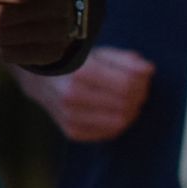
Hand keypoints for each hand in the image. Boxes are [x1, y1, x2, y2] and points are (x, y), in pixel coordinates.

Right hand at [18, 45, 152, 141]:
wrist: (37, 78)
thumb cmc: (74, 62)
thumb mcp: (98, 52)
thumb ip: (125, 60)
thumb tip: (149, 70)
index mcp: (81, 73)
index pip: (127, 85)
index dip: (142, 82)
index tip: (143, 78)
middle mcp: (73, 97)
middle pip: (125, 104)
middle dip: (139, 96)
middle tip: (139, 89)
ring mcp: (70, 116)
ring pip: (119, 122)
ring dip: (131, 112)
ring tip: (129, 100)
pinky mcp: (71, 131)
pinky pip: (107, 134)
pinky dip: (118, 124)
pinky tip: (116, 112)